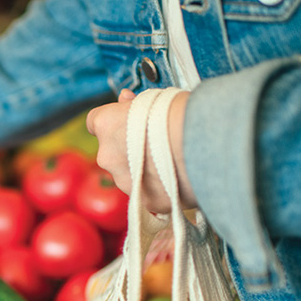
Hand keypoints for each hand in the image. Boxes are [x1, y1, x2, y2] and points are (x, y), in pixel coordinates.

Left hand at [86, 88, 195, 213]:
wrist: (204, 145)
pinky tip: (180, 178)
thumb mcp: (155, 98)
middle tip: (158, 143)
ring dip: (145, 170)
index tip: (124, 122)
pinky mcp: (145, 201)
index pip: (95, 122)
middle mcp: (107, 156)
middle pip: (113, 152)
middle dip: (130, 149)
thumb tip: (125, 100)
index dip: (112, 122)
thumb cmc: (182, 115)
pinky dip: (160, 188)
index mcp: (106, 125)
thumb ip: (132, 104)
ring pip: (129, 175)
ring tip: (173, 161)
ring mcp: (124, 181)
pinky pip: (149, 194)